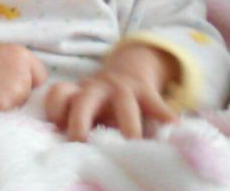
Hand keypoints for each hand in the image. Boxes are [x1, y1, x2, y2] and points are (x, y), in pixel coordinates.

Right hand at [0, 42, 46, 115]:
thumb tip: (24, 95)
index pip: (40, 77)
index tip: (9, 89)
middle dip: (15, 101)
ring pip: (17, 112)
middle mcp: (24, 70)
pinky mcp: (2, 105)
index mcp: (22, 55)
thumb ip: (12, 71)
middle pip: (29, 97)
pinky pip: (3, 122)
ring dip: (3, 113)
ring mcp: (15, 88)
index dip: (26, 86)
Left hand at [45, 44, 177, 140]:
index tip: (57, 129)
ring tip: (133, 144)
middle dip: (81, 121)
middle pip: (83, 101)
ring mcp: (122, 89)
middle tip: (82, 143)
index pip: (59, 95)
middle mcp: (96, 90)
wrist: (129, 70)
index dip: (56, 110)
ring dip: (127, 124)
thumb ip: (74, 124)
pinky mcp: (145, 92)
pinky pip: (156, 104)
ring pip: (123, 103)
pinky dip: (164, 117)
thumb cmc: (101, 103)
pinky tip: (173, 130)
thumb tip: (65, 159)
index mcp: (77, 94)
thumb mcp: (85, 107)